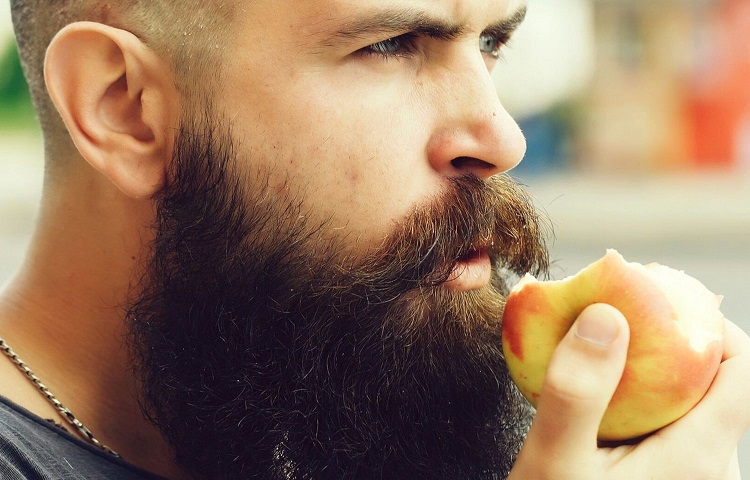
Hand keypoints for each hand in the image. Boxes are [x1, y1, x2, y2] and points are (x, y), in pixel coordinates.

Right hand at [508, 303, 749, 479]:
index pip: (746, 375)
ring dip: (659, 366)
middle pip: (722, 384)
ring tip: (612, 344)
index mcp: (696, 460)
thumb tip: (607, 316)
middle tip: (624, 313)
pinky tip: (604, 392)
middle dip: (677, 338)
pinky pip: (674, 425)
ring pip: (696, 404)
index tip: (661, 297)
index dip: (714, 325)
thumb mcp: (553, 462)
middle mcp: (708, 471)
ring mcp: (689, 479)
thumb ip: (578, 391)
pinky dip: (646, 395)